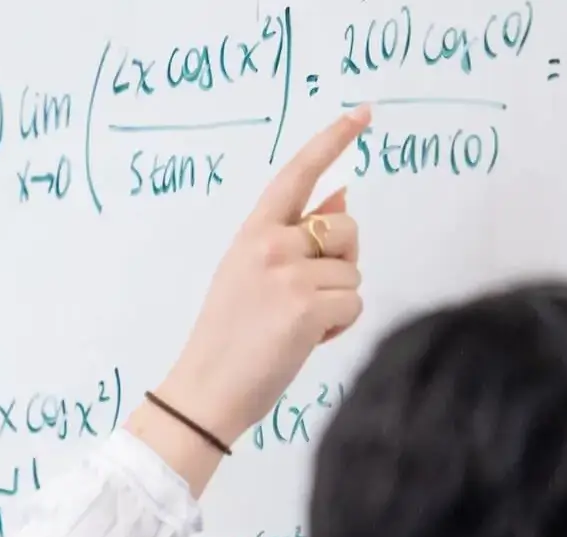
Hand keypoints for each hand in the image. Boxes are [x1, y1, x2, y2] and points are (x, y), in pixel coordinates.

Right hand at [148, 107, 368, 446]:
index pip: (297, 175)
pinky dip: (338, 329)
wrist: (204, 392)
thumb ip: (293, 236)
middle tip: (307, 297)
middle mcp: (271, 245)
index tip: (362, 113)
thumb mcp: (249, 274)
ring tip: (295, 327)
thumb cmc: (227, 339)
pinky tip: (303, 343)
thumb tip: (342, 196)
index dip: (333, 141)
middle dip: (343, 261)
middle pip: (346, 228)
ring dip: (336, 303)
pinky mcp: (307, 308)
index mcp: (253, 233)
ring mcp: (289, 275)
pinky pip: (353, 305)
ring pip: (353, 273)